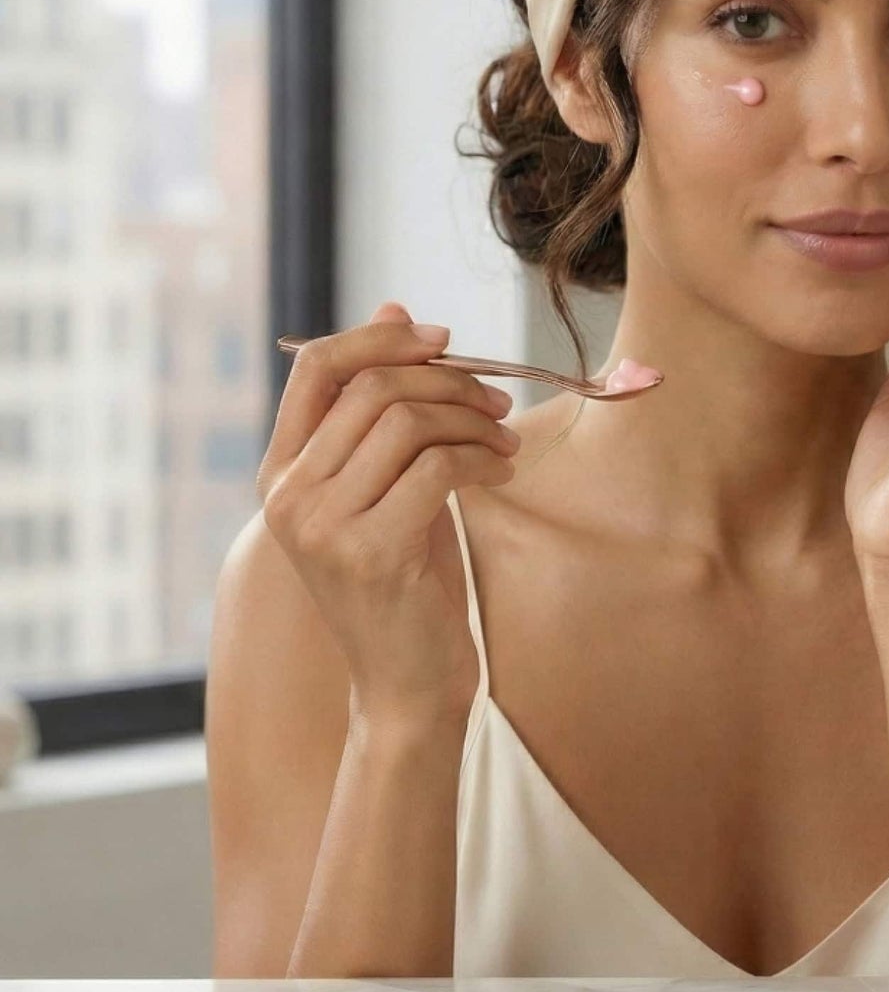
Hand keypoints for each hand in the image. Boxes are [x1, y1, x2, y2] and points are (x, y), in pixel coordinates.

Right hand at [258, 301, 520, 727]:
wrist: (406, 684)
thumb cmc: (405, 577)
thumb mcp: (389, 481)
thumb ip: (383, 406)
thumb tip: (397, 307)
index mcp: (281, 472)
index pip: (315, 366)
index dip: (381, 336)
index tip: (444, 340)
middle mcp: (287, 496)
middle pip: (374, 386)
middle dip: (450, 382)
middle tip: (498, 402)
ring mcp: (322, 526)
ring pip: (409, 421)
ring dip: (474, 421)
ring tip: (506, 442)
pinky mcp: (370, 553)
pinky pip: (438, 467)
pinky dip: (483, 458)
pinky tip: (502, 471)